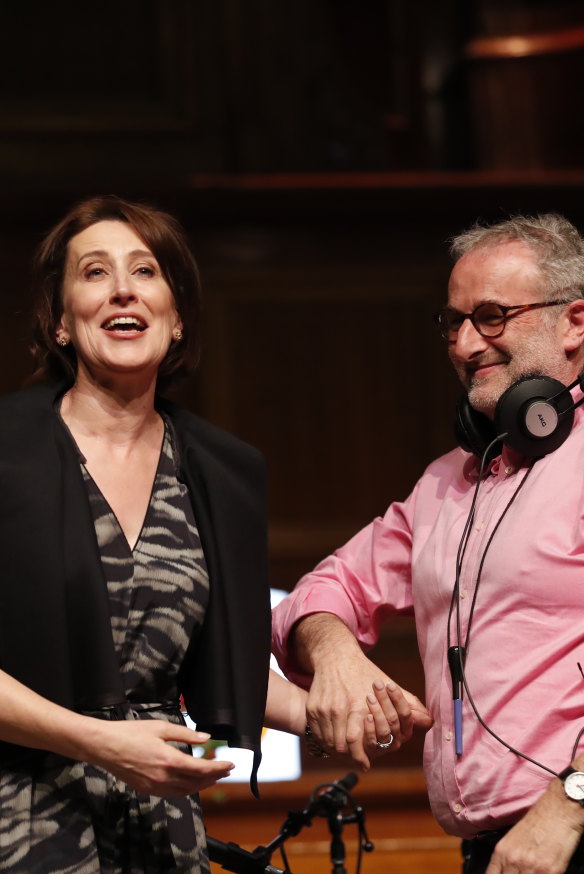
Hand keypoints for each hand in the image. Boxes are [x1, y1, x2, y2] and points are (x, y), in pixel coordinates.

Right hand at [85, 719, 233, 796]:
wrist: (104, 746)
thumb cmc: (130, 734)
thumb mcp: (161, 728)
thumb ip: (185, 734)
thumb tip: (205, 738)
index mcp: (169, 760)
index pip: (202, 769)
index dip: (218, 768)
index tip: (230, 764)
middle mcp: (163, 777)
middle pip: (196, 782)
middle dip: (214, 777)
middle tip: (226, 771)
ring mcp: (154, 786)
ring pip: (185, 791)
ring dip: (202, 785)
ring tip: (213, 778)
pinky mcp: (147, 789)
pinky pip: (172, 793)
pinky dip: (186, 789)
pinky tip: (190, 783)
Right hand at [306, 647, 431, 770]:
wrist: (335, 656)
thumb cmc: (365, 673)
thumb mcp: (388, 686)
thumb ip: (409, 705)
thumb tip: (429, 721)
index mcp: (359, 705)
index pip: (357, 742)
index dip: (361, 757)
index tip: (365, 764)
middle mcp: (339, 708)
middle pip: (341, 746)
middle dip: (349, 755)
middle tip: (355, 757)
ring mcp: (324, 709)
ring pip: (329, 742)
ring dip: (337, 749)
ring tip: (346, 749)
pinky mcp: (313, 708)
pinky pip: (317, 733)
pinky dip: (325, 740)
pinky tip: (334, 738)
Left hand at [365, 678, 432, 759]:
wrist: (357, 717)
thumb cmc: (379, 707)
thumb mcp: (394, 703)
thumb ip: (411, 707)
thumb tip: (430, 720)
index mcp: (406, 728)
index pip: (406, 714)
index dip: (398, 699)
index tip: (389, 684)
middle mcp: (398, 739)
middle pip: (394, 720)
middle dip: (385, 700)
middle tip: (376, 684)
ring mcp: (385, 746)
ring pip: (384, 730)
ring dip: (377, 712)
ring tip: (369, 697)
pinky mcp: (372, 751)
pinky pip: (372, 741)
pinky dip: (370, 728)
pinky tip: (366, 716)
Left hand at [486, 788, 583, 873]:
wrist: (558, 811)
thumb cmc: (537, 822)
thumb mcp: (513, 839)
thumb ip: (506, 859)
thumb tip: (503, 871)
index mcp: (501, 852)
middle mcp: (514, 861)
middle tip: (521, 873)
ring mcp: (532, 868)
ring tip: (532, 872)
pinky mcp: (550, 872)